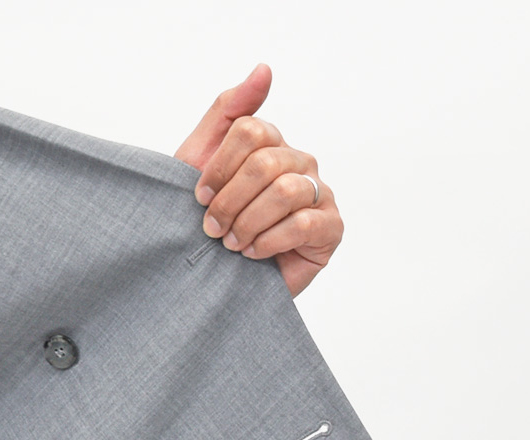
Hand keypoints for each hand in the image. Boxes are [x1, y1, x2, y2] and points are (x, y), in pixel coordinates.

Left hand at [174, 64, 342, 296]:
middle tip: (213, 229)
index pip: (250, 129)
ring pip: (285, 191)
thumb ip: (228, 112)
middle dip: (230, 200)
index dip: (218, 166)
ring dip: (248, 222)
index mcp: (272, 144)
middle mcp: (300, 163)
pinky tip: (254, 254)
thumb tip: (264, 69)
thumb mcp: (200, 162)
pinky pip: (304, 223)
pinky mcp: (330, 229)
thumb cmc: (209, 222)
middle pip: (266, 162)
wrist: (216, 280)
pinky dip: (270, 241)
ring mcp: (319, 194)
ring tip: (232, 244)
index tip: (199, 198)